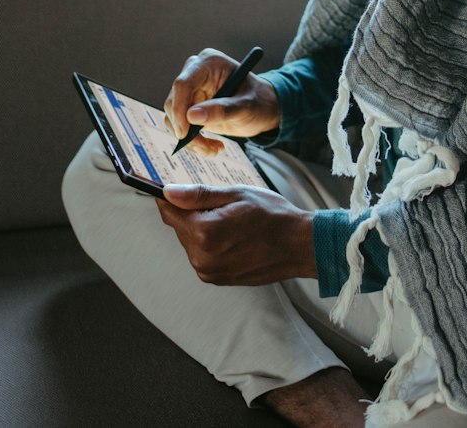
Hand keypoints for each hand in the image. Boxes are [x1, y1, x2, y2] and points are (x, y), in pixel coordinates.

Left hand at [156, 184, 316, 285]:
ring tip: (231, 220)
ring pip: (190, 241)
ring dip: (201, 228)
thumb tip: (168, 192)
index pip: (169, 212)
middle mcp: (201, 257)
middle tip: (220, 202)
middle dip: (191, 212)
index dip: (168, 197)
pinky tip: (233, 235)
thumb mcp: (236, 194)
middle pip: (179, 227)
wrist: (298, 245)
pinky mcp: (217, 279)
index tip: (170, 186)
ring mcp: (209, 272)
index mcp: (204, 233)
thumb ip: (198, 195)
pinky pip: (202, 255)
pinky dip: (210, 242)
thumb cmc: (272, 215)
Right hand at [163, 48, 281, 155]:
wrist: (263, 109)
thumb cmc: (258, 101)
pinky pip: (180, 126)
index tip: (184, 133)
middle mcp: (195, 73)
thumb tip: (191, 117)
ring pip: (174, 118)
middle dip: (185, 129)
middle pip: (174, 102)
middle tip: (205, 148)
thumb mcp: (245, 106)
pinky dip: (193, 141)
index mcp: (209, 63)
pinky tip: (212, 146)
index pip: (183, 83)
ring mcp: (191, 91)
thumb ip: (222, 110)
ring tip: (213, 149)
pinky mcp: (189, 107)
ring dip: (190, 140)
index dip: (179, 108)